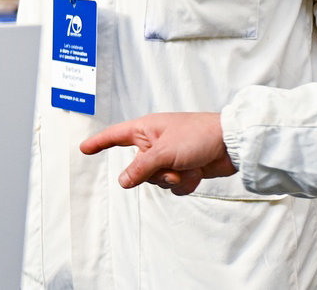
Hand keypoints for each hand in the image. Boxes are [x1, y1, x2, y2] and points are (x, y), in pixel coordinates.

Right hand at [79, 112, 237, 195]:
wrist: (232, 144)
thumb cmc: (198, 135)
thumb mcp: (163, 152)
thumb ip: (140, 168)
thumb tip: (121, 182)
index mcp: (146, 130)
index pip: (115, 136)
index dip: (99, 142)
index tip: (84, 148)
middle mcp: (155, 143)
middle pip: (137, 168)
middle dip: (154, 173)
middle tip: (170, 167)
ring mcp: (170, 157)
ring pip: (156, 180)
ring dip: (172, 179)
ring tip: (187, 168)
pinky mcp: (183, 169)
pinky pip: (174, 186)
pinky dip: (185, 184)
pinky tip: (196, 173)